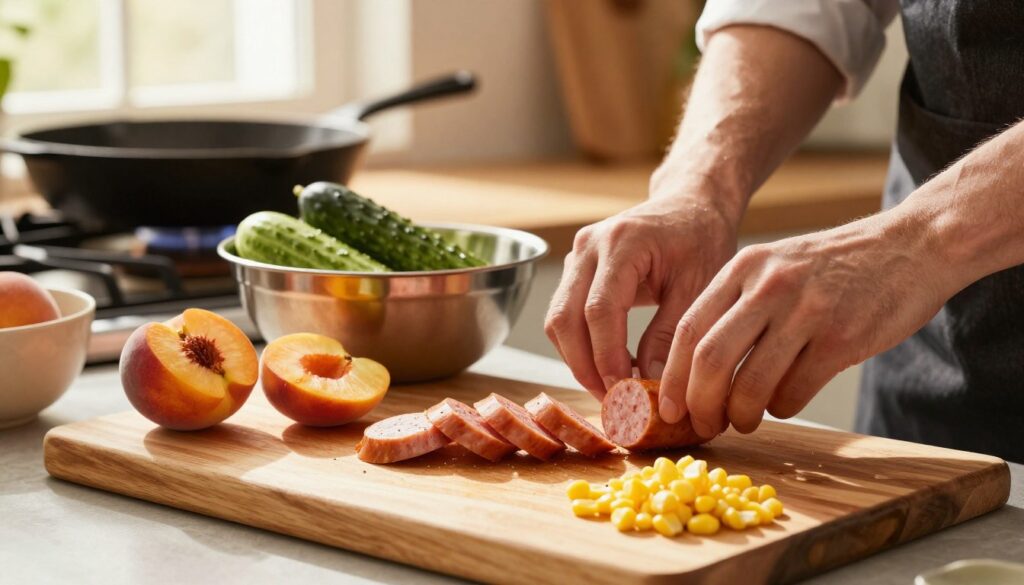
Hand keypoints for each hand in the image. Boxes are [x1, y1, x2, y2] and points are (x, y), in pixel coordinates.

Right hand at [545, 190, 737, 399]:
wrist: (690, 204)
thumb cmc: (701, 239)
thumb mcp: (699, 286)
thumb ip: (672, 333)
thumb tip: (651, 383)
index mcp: (622, 242)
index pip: (599, 310)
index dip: (606, 356)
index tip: (624, 391)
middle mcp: (589, 246)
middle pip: (564, 317)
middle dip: (583, 366)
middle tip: (612, 401)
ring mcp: (577, 256)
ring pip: (557, 320)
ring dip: (577, 360)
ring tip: (611, 389)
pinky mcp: (576, 269)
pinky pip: (564, 315)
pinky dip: (580, 346)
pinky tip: (608, 366)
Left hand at [658, 209, 954, 437]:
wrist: (911, 247)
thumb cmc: (835, 267)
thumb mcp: (776, 266)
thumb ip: (737, 305)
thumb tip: (693, 369)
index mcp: (745, 267)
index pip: (689, 329)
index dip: (672, 377)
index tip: (667, 408)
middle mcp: (770, 286)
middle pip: (709, 359)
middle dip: (698, 404)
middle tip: (702, 425)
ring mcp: (807, 311)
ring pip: (751, 385)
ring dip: (740, 416)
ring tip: (743, 422)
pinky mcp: (842, 338)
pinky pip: (794, 393)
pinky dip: (781, 409)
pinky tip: (783, 403)